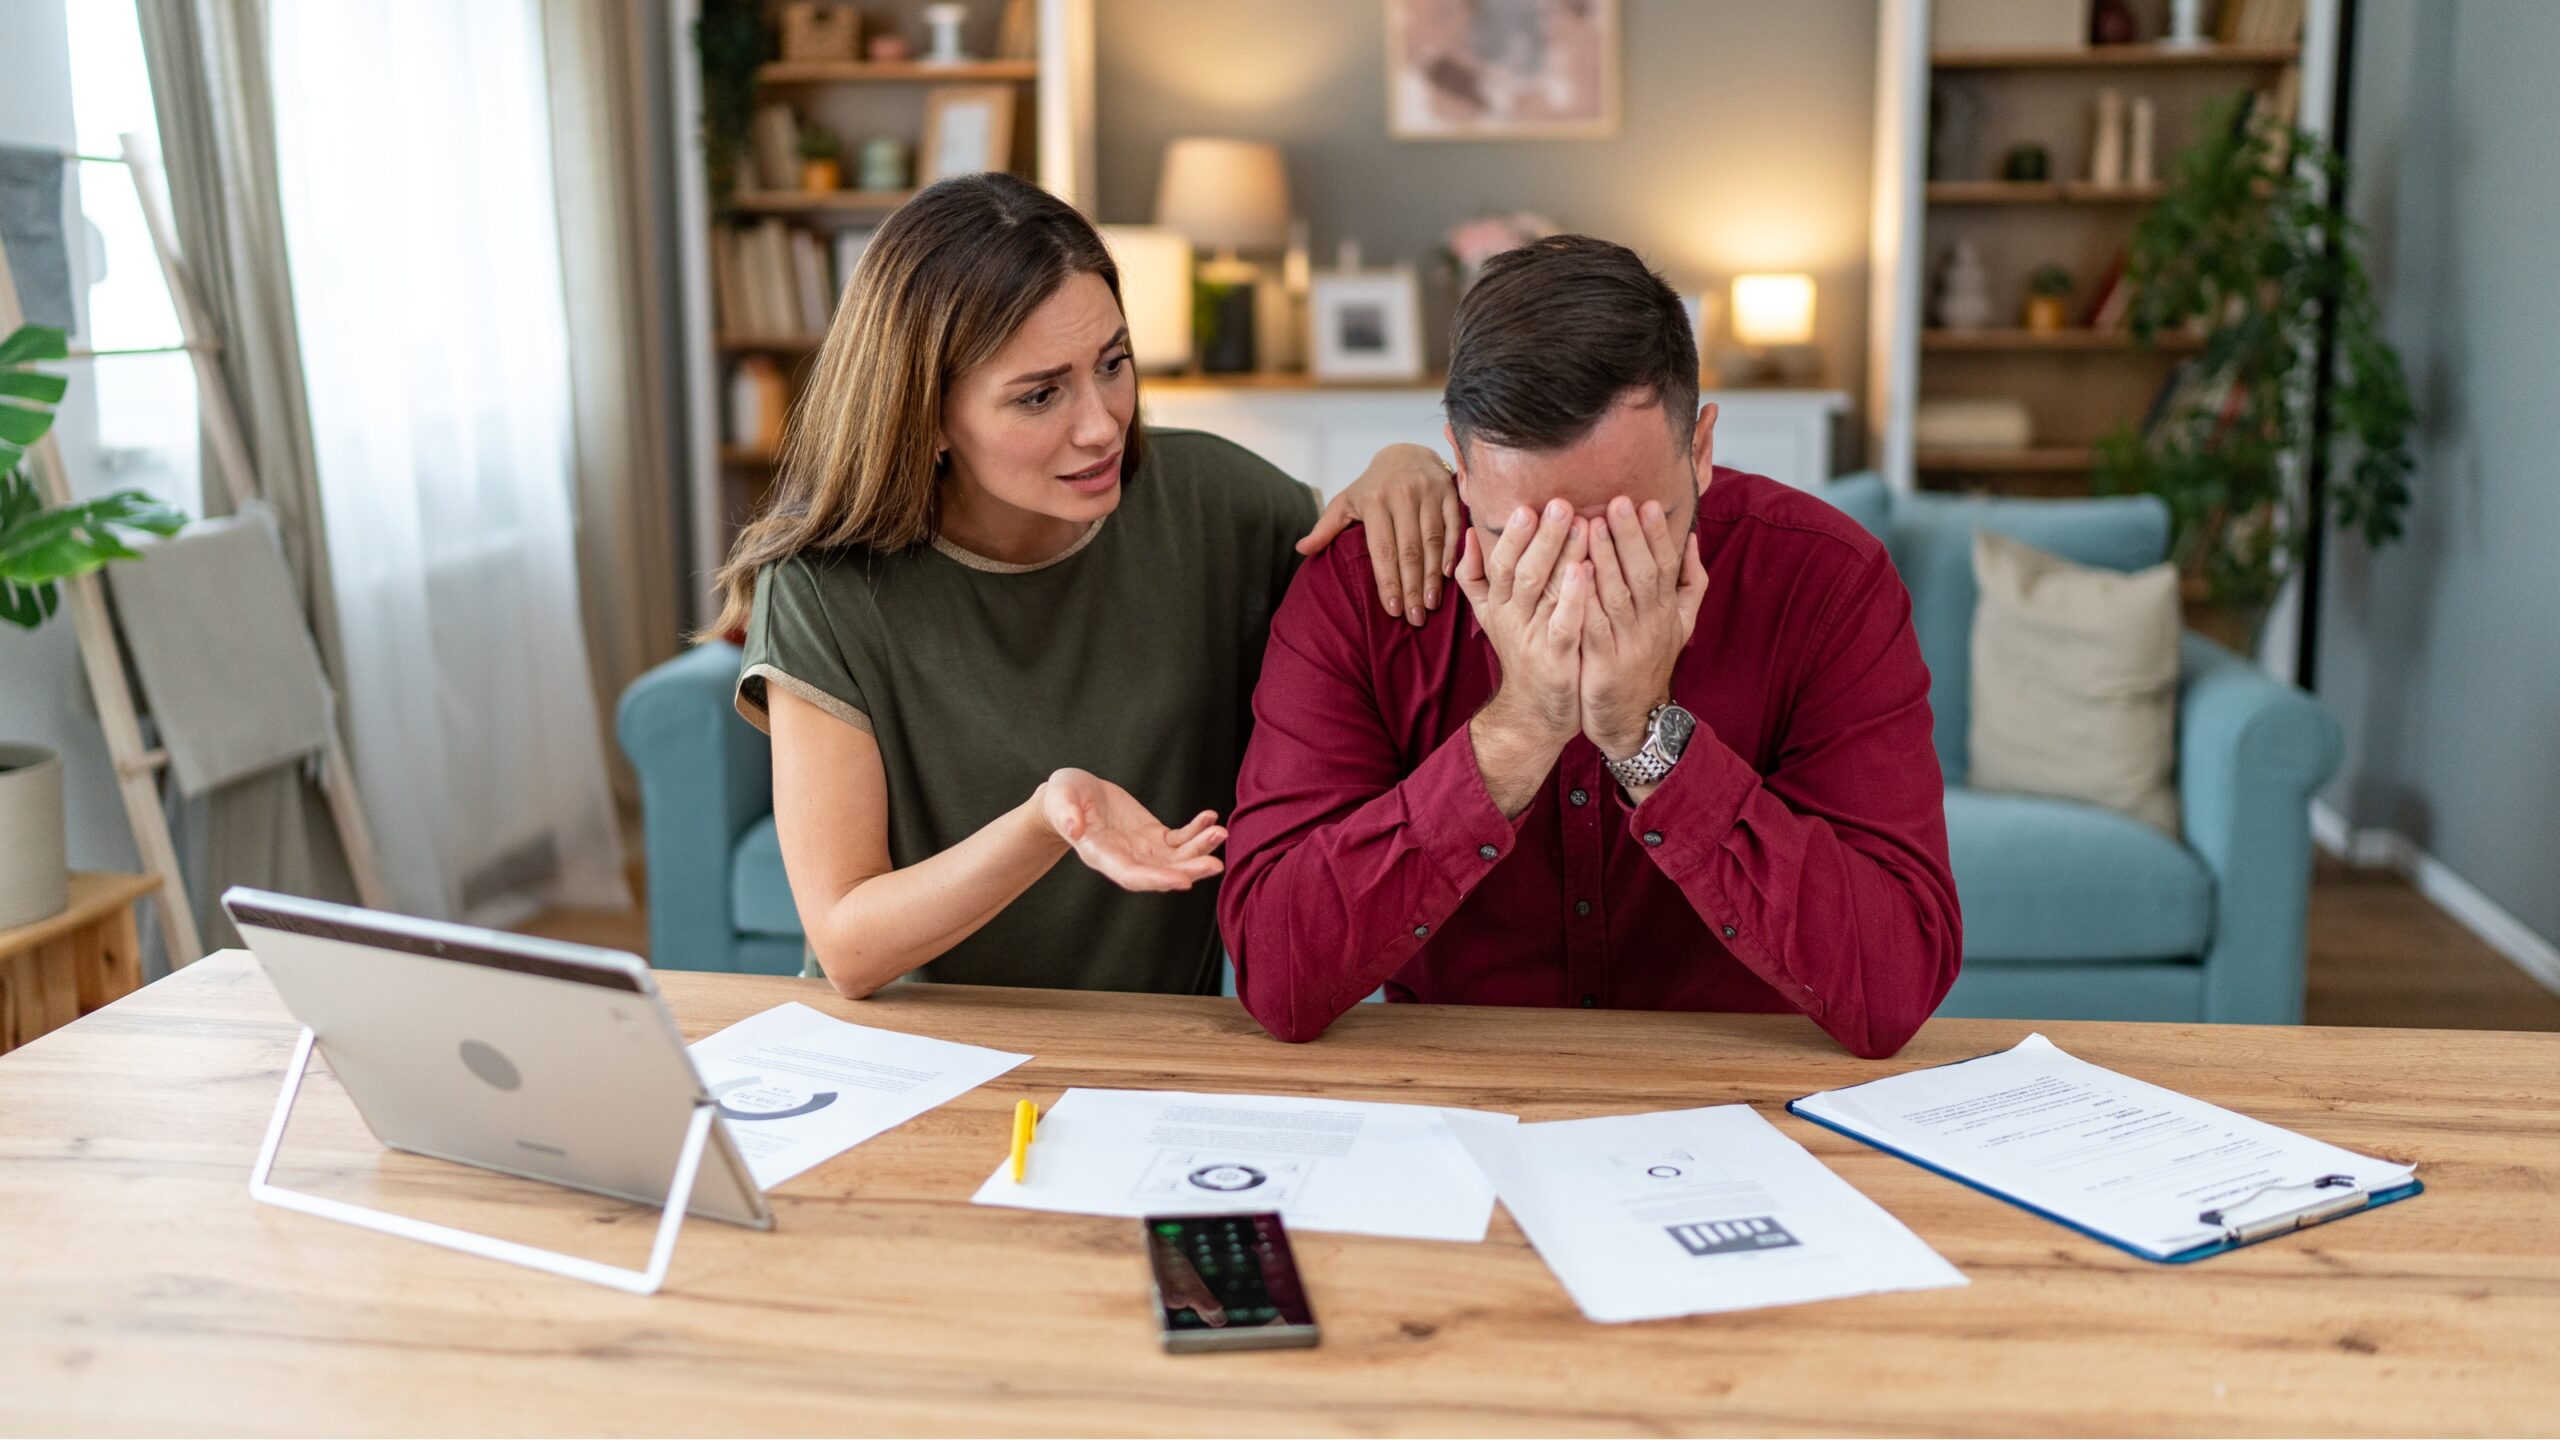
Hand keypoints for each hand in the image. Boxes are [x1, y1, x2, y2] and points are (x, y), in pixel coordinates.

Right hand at [1036, 769, 1225, 891]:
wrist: (1074, 796)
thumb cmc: (1063, 798)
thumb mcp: (1060, 799)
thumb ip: (1066, 814)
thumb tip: (1073, 829)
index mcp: (1101, 855)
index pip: (1131, 875)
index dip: (1157, 880)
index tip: (1183, 881)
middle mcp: (1126, 859)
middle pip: (1161, 873)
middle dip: (1189, 870)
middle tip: (1215, 864)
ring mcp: (1143, 849)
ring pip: (1176, 859)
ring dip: (1199, 849)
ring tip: (1219, 833)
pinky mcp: (1154, 836)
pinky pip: (1180, 839)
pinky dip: (1196, 831)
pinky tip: (1210, 818)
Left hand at [1296, 443, 1461, 626]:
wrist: (1407, 452)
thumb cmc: (1373, 486)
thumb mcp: (1346, 502)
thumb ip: (1325, 527)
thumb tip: (1301, 550)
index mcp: (1374, 500)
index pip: (1382, 549)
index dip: (1388, 582)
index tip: (1393, 610)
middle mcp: (1401, 494)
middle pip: (1409, 550)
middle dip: (1412, 587)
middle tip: (1415, 618)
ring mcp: (1428, 492)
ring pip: (1431, 541)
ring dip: (1432, 576)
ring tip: (1430, 605)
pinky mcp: (1449, 492)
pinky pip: (1452, 526)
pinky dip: (1450, 552)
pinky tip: (1446, 576)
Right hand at [1455, 500, 1591, 813]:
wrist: (1535, 710)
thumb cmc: (1521, 651)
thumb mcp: (1492, 614)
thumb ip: (1476, 576)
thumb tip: (1471, 534)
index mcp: (1498, 603)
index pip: (1501, 562)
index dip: (1513, 536)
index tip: (1527, 504)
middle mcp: (1511, 618)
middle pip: (1523, 571)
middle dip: (1542, 536)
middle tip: (1560, 503)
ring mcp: (1533, 639)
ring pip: (1545, 592)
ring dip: (1562, 557)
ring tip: (1582, 525)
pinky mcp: (1557, 659)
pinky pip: (1564, 625)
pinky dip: (1574, 599)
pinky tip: (1589, 573)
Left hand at [1580, 497, 1708, 759]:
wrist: (1634, 719)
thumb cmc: (1649, 662)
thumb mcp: (1680, 625)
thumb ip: (1689, 583)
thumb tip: (1692, 539)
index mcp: (1668, 610)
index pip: (1667, 565)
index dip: (1658, 535)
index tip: (1648, 503)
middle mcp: (1652, 624)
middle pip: (1644, 574)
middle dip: (1631, 537)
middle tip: (1618, 502)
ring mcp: (1629, 643)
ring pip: (1619, 595)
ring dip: (1606, 559)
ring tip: (1592, 526)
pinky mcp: (1603, 662)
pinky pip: (1594, 626)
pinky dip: (1586, 599)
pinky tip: (1574, 574)